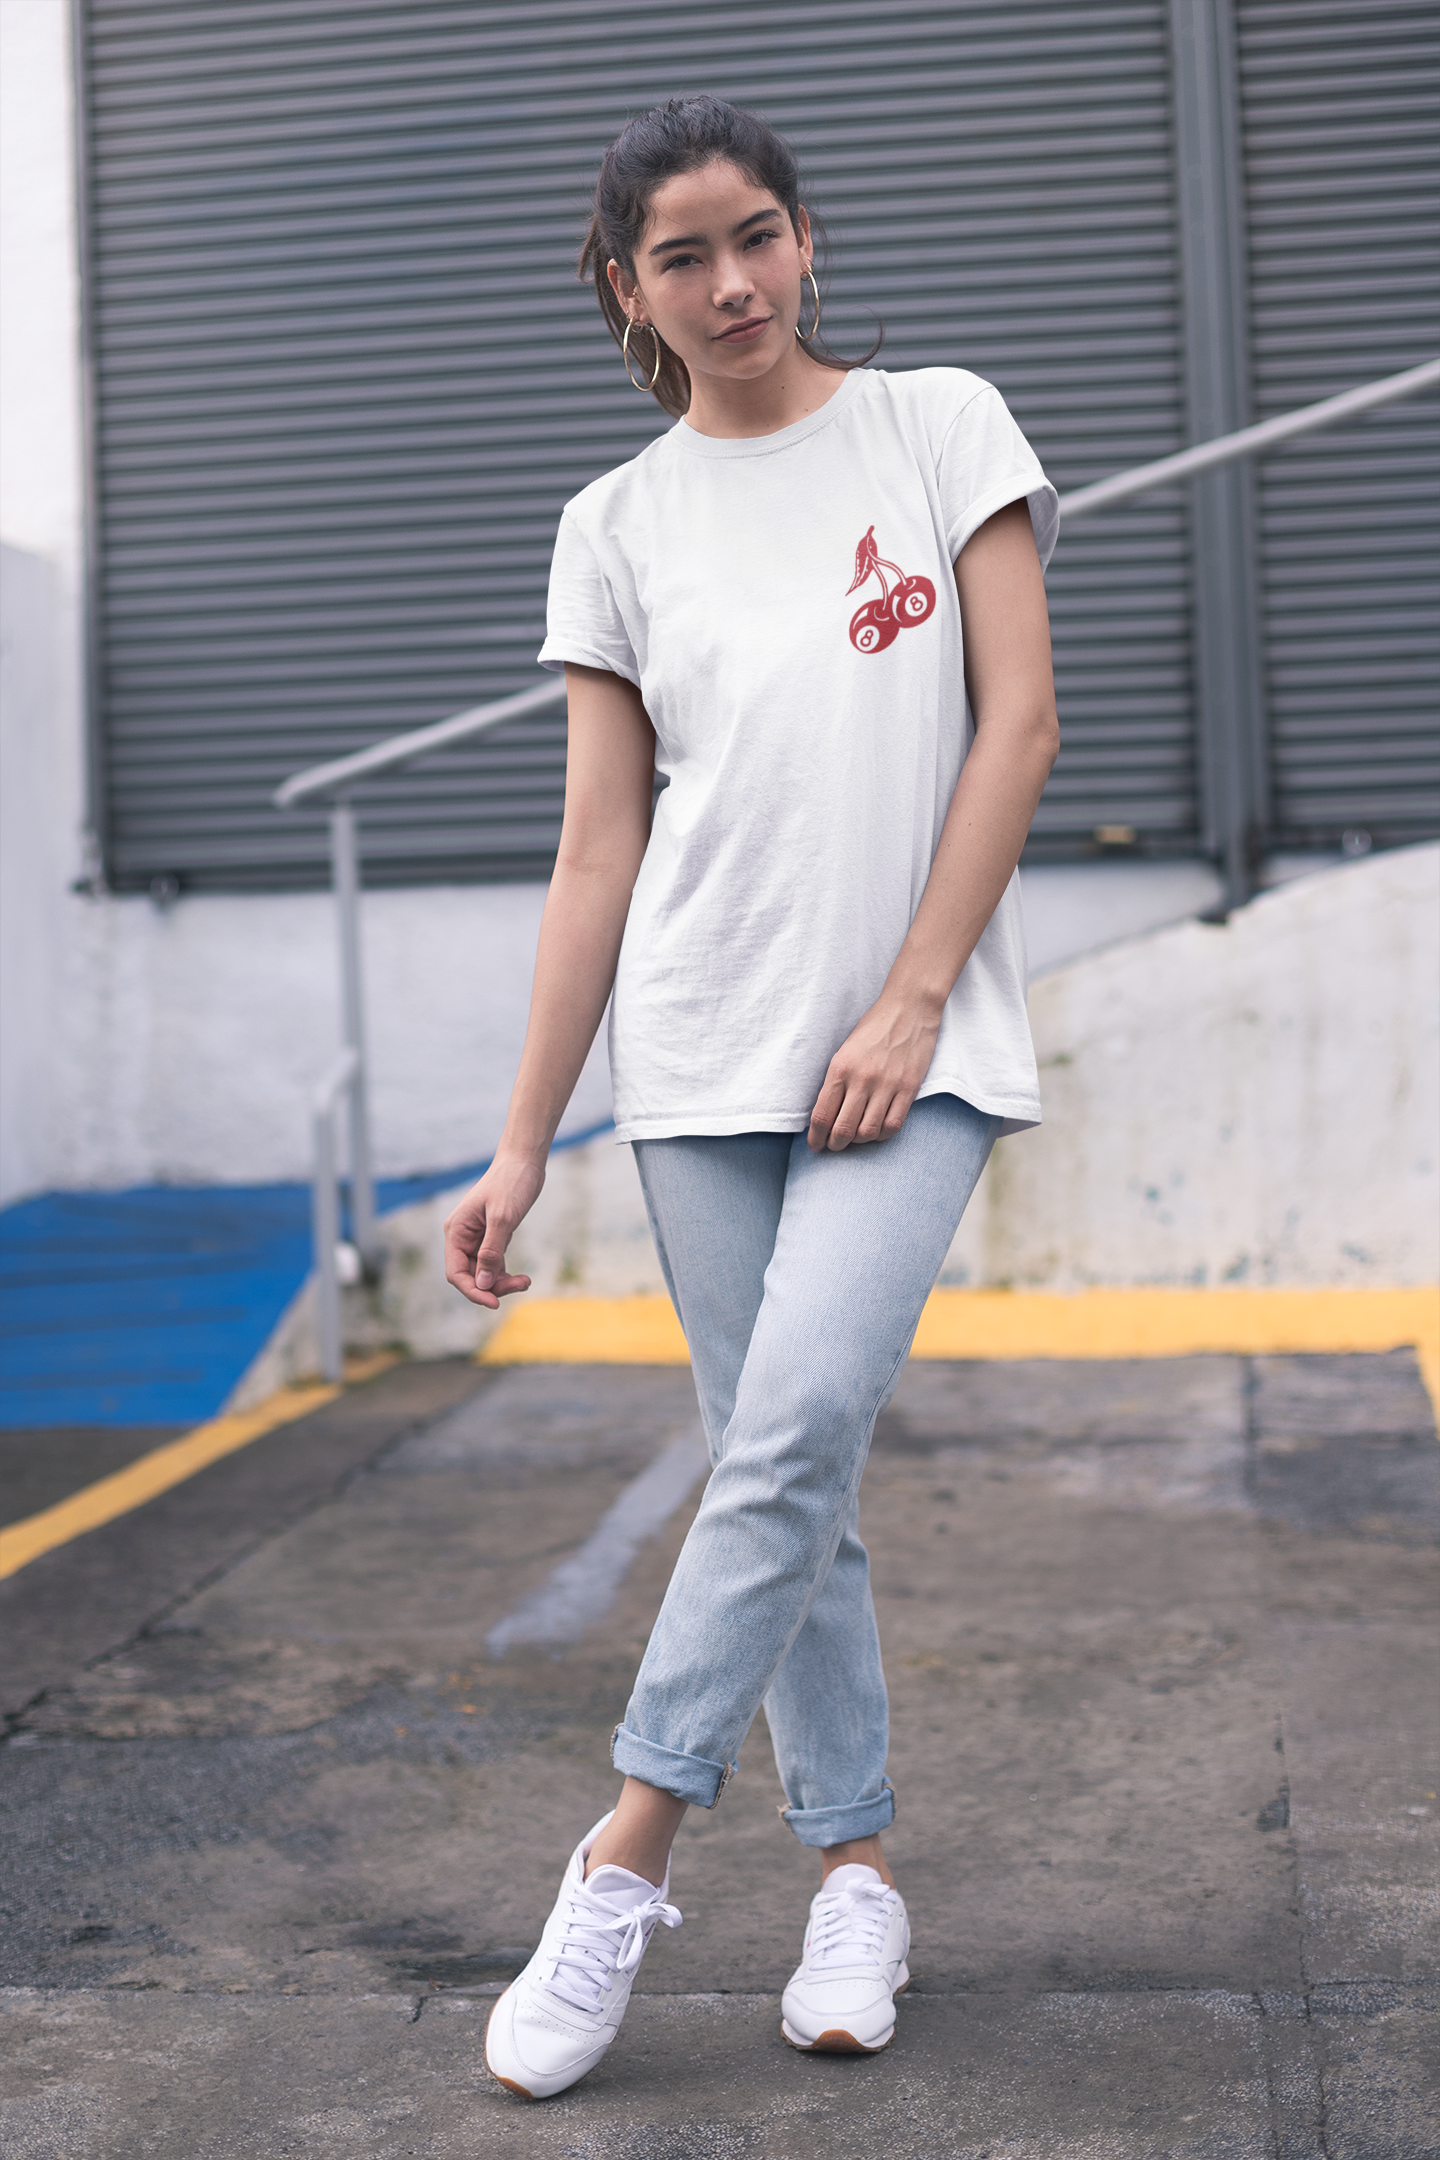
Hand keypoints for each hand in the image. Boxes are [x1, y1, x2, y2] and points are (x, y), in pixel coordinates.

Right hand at [443, 1152, 544, 1307]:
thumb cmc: (511, 1183)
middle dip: (492, 1286)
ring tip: (525, 1281)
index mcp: (456, 1231)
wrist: (524, 1161)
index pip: (456, 1272)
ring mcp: (477, 1238)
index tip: (494, 1303)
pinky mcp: (492, 1237)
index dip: (472, 1290)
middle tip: (519, 1285)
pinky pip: (494, 1264)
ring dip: (502, 1282)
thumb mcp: (503, 1218)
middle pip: (470, 1276)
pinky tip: (523, 1277)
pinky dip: (506, 1273)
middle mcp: (462, 1237)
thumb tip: (482, 1283)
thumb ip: (491, 1251)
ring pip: (483, 1273)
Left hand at [807, 992, 941, 1152]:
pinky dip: (882, 1134)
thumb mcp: (844, 1051)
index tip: (815, 1145)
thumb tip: (826, 1114)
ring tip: (856, 1137)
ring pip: (868, 1132)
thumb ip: (835, 1081)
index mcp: (840, 1069)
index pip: (822, 1116)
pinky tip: (877, 1130)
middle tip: (834, 1145)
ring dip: (859, 1141)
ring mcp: (887, 1085)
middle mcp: (862, 1079)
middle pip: (843, 1130)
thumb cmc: (873, 1028)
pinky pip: (893, 1125)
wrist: (909, 1008)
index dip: (816, 1138)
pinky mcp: (909, 1088)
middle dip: (835, 1144)